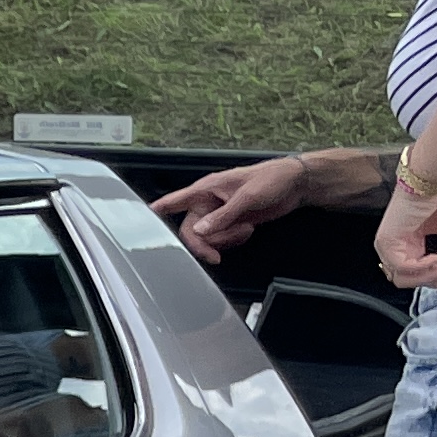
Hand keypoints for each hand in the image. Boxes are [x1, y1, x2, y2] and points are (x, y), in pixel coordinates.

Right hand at [149, 154, 307, 264]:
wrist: (295, 184)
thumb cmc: (272, 179)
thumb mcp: (248, 197)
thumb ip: (223, 216)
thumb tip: (200, 231)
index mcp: (207, 189)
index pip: (175, 200)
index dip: (158, 211)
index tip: (140, 220)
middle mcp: (208, 203)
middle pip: (189, 230)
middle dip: (204, 244)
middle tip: (215, 256)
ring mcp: (219, 214)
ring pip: (206, 238)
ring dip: (224, 241)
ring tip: (244, 228)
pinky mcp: (230, 224)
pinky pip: (221, 240)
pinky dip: (233, 240)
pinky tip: (247, 229)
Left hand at [379, 177, 436, 288]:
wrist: (435, 178)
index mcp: (410, 244)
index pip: (419, 274)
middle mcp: (397, 248)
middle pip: (412, 280)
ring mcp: (388, 246)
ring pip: (406, 278)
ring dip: (433, 276)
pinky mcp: (386, 242)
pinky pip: (402, 267)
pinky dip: (422, 267)